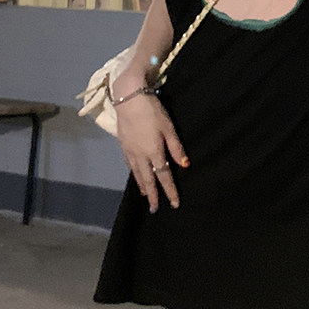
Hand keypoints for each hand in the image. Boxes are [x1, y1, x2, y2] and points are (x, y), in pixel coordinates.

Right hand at [115, 93, 188, 212]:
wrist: (128, 99)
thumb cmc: (152, 111)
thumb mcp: (168, 127)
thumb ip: (176, 147)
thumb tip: (184, 165)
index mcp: (154, 152)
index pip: (163, 176)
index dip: (170, 190)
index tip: (174, 203)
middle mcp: (140, 155)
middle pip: (148, 179)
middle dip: (153, 195)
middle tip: (155, 209)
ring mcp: (130, 151)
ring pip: (137, 174)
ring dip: (143, 186)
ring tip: (146, 196)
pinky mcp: (123, 145)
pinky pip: (130, 165)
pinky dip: (134, 174)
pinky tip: (136, 175)